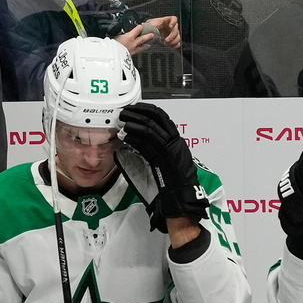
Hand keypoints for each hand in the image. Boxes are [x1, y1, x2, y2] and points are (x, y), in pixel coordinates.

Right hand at [114, 23, 157, 55]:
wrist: (112, 58)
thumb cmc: (111, 47)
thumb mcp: (112, 37)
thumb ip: (114, 34)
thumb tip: (111, 32)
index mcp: (129, 37)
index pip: (138, 29)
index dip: (140, 27)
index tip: (141, 26)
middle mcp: (132, 44)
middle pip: (142, 39)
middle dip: (148, 37)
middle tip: (152, 35)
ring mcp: (132, 51)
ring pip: (141, 48)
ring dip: (145, 46)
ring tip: (148, 45)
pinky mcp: (129, 58)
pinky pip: (136, 54)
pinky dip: (137, 53)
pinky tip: (137, 53)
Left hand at [119, 102, 209, 230]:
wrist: (180, 195)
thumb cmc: (172, 181)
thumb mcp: (165, 159)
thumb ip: (153, 148)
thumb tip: (134, 140)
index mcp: (176, 139)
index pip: (162, 116)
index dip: (146, 109)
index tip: (134, 108)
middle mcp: (174, 141)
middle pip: (155, 118)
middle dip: (137, 113)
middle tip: (124, 112)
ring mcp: (169, 148)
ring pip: (150, 128)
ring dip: (133, 123)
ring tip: (122, 122)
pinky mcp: (163, 157)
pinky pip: (147, 143)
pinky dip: (134, 138)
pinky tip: (125, 137)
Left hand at [147, 15, 180, 48]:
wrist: (149, 34)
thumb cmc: (150, 27)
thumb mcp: (150, 24)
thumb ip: (152, 25)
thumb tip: (151, 27)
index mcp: (166, 21)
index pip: (174, 19)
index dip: (173, 22)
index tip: (170, 26)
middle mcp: (171, 27)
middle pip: (176, 30)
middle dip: (172, 36)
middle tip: (166, 40)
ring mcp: (172, 33)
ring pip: (178, 37)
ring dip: (173, 41)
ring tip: (166, 43)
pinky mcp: (172, 40)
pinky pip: (177, 43)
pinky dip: (175, 45)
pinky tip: (171, 46)